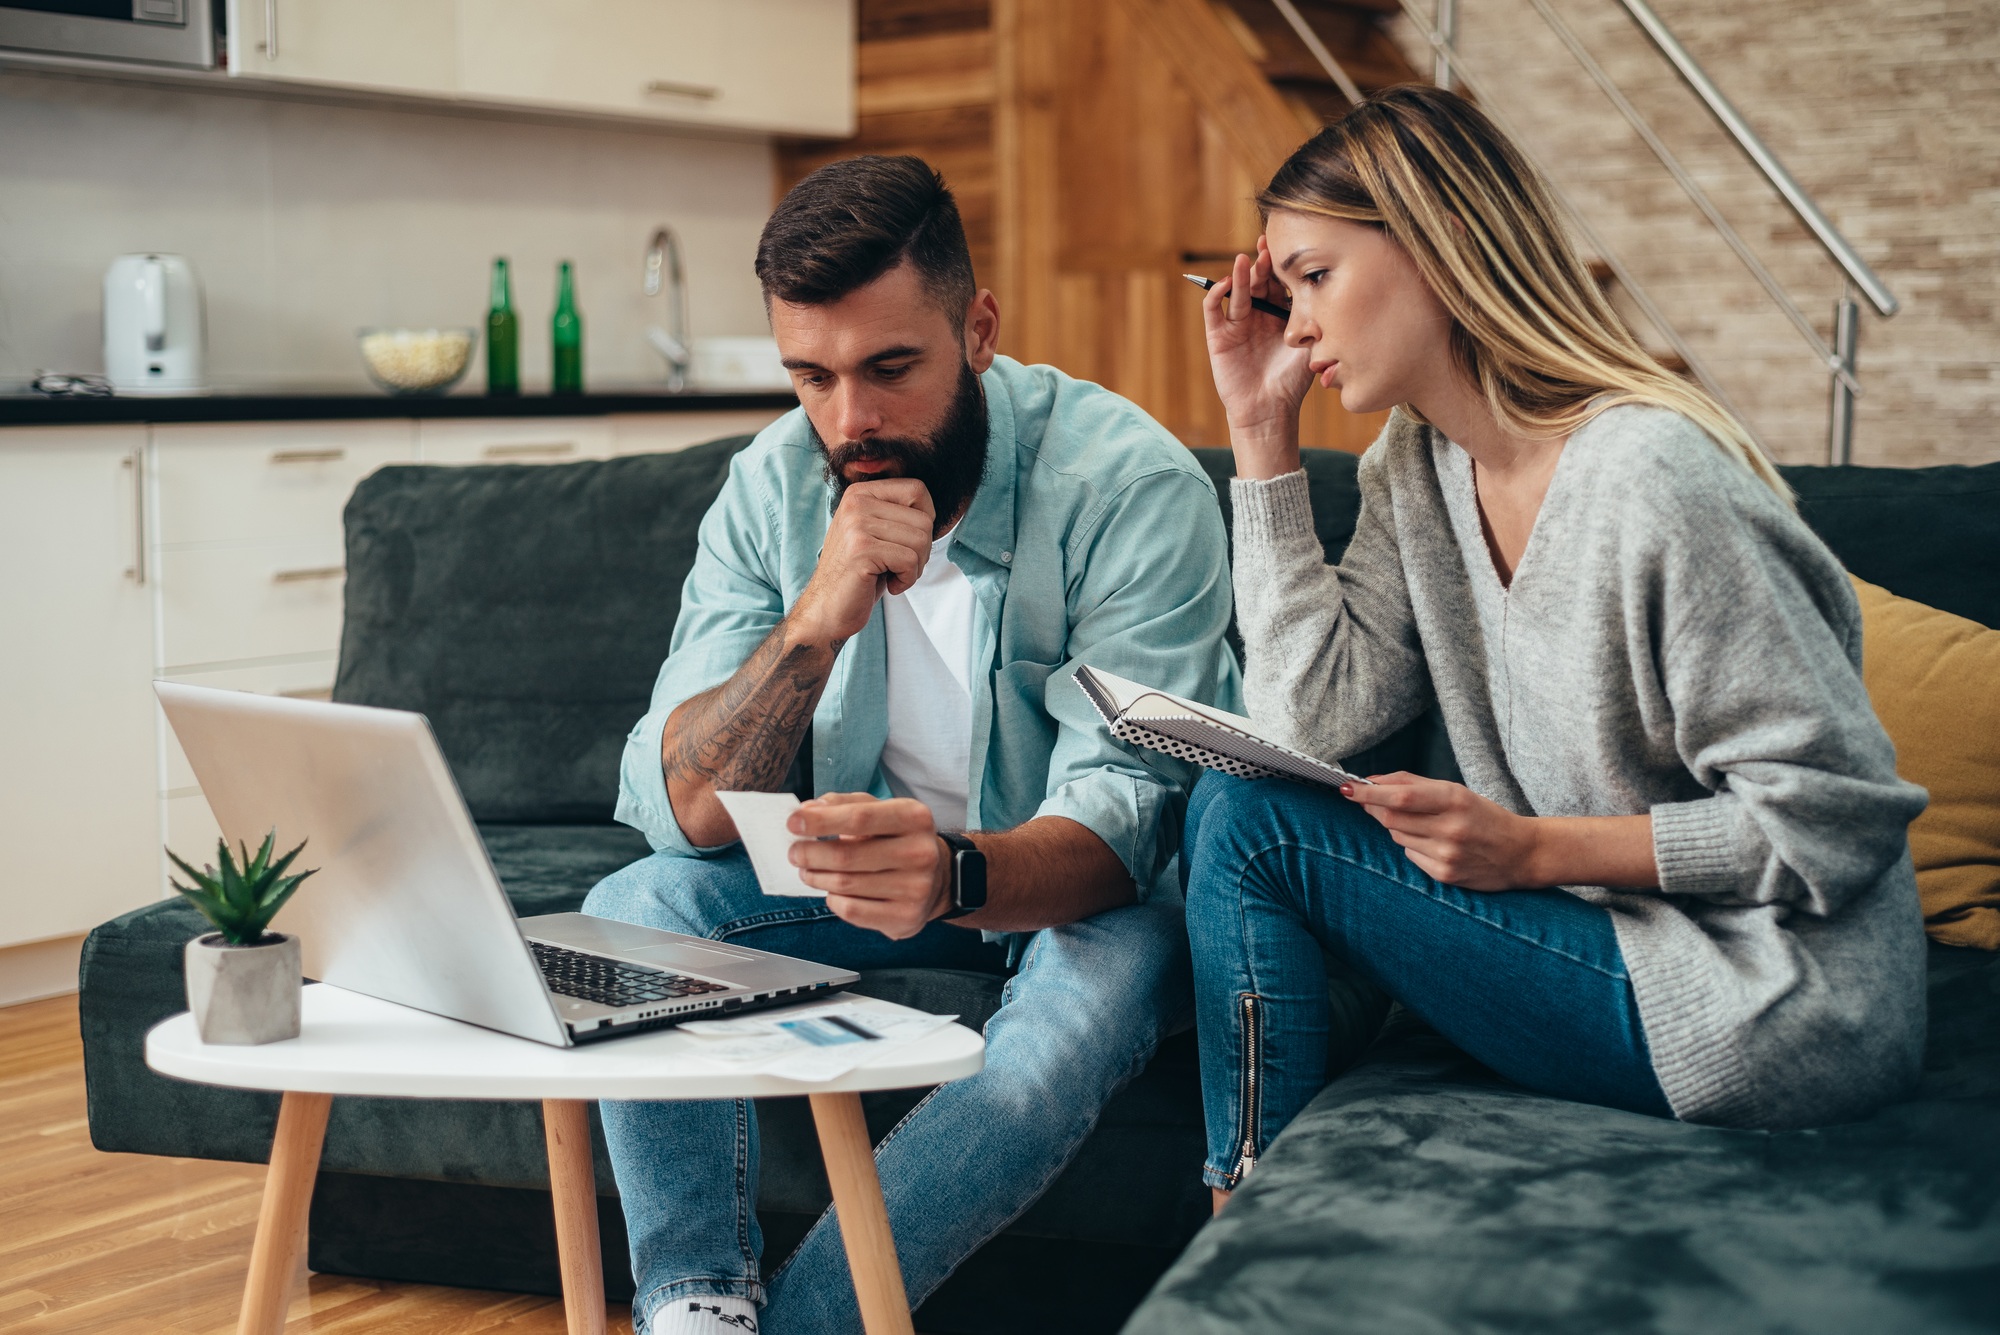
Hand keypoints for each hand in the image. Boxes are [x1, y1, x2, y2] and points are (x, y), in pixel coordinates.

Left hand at [788, 793, 950, 939]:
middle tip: (795, 853)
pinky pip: (852, 910)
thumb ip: (844, 805)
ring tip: (808, 871)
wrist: (936, 878)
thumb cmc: (897, 839)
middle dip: (810, 854)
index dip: (820, 821)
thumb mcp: (880, 811)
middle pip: (846, 855)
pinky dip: (833, 900)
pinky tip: (833, 891)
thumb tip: (807, 810)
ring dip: (816, 877)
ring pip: (845, 885)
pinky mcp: (905, 916)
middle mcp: (920, 852)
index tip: (793, 823)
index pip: (859, 817)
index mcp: (914, 817)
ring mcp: (915, 888)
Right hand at [790, 479, 935, 646]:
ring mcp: (857, 525)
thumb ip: (898, 515)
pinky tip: (889, 585)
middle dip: (922, 550)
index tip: (907, 543)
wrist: (827, 609)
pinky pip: (909, 561)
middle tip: (899, 566)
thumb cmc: (861, 574)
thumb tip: (932, 511)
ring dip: (915, 567)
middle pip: (924, 519)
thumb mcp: (877, 534)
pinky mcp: (861, 550)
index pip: (916, 490)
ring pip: (921, 541)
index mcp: (860, 493)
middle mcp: (856, 503)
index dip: (925, 520)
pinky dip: (907, 580)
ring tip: (892, 575)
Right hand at [1202, 237, 1312, 479]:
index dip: (1279, 266)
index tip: (1285, 248)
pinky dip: (1215, 296)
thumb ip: (1315, 320)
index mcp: (1279, 316)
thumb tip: (1329, 290)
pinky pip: (1213, 311)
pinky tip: (1224, 285)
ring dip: (1239, 275)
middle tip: (1266, 249)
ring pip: (1236, 292)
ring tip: (1244, 260)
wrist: (1270, 410)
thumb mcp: (1310, 346)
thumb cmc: (1292, 382)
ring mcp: (1236, 325)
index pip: (1278, 283)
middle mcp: (1257, 316)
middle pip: (1256, 282)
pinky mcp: (1218, 338)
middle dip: (1261, 265)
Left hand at [1341, 773, 1538, 890]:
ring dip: (1396, 826)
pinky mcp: (1444, 875)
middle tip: (1367, 800)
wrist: (1521, 853)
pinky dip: (1411, 845)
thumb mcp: (1457, 792)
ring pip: (1397, 836)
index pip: (1400, 796)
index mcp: (1455, 800)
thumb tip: (1372, 782)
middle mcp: (1450, 828)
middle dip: (1373, 807)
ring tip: (1419, 823)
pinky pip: (1410, 855)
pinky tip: (1432, 843)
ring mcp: (1446, 854)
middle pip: (1391, 818)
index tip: (1347, 787)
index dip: (1369, 792)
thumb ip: (1414, 784)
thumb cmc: (1485, 817)